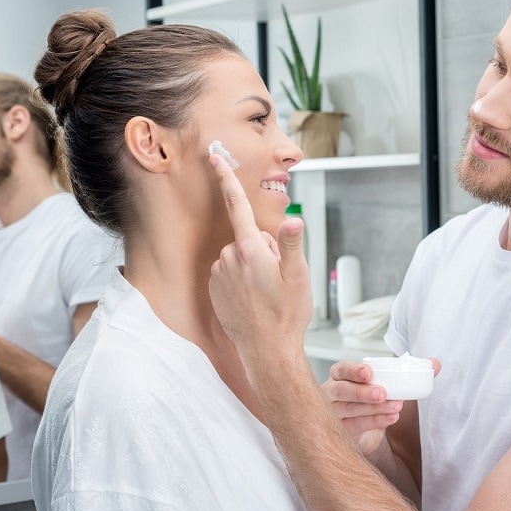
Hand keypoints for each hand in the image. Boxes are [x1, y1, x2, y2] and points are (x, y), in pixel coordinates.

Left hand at [208, 154, 312, 364]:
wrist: (267, 351)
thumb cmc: (286, 315)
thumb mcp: (297, 276)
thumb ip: (290, 244)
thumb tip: (293, 220)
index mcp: (250, 249)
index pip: (237, 205)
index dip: (226, 179)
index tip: (214, 159)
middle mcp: (228, 258)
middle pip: (249, 237)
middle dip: (263, 250)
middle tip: (278, 278)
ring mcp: (218, 274)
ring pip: (239, 256)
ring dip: (253, 267)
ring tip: (266, 292)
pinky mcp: (213, 290)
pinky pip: (229, 273)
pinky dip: (241, 281)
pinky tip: (253, 300)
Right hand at [322, 360, 403, 456]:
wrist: (369, 429)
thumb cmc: (374, 399)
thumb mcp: (389, 383)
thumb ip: (411, 372)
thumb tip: (436, 363)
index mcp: (340, 375)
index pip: (342, 369)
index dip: (354, 370)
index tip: (369, 373)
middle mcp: (331, 392)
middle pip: (341, 390)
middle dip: (362, 391)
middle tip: (383, 393)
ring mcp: (332, 413)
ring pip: (348, 409)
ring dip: (373, 408)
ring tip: (395, 407)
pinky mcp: (340, 431)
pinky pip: (355, 426)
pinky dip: (375, 421)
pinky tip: (391, 418)